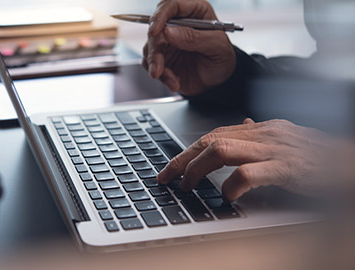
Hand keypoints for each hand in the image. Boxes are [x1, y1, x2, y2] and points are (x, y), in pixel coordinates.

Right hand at [143, 0, 235, 95]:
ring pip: (150, 47)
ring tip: (172, 80)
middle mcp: (178, 24)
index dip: (160, 16)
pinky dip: (161, 75)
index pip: (171, 5)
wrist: (218, 82)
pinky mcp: (162, 57)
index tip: (155, 31)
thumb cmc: (222, 59)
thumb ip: (194, 38)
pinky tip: (174, 83)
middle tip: (158, 67)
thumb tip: (168, 32)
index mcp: (195, 12)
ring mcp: (167, 41)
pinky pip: (151, 63)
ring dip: (156, 65)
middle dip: (155, 50)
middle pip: (155, 28)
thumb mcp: (217, 47)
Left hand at [157, 118, 333, 200]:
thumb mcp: (286, 137)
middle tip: (167, 177)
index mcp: (261, 128)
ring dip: (198, 169)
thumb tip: (240, 125)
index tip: (171, 166)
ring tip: (189, 186)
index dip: (188, 150)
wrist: (351, 161)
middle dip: (183, 159)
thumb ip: (260, 134)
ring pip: (221, 150)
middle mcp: (263, 134)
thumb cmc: (319, 154)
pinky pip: (249, 173)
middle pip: (210, 139)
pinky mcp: (287, 168)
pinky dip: (231, 186)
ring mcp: (274, 149)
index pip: (214, 134)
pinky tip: (227, 196)